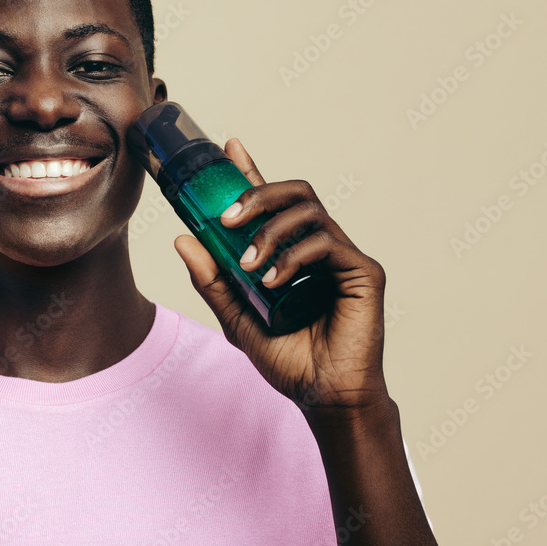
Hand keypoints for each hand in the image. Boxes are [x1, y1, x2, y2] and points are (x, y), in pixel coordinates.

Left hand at [173, 138, 389, 413]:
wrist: (322, 397)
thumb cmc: (287, 358)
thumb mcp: (236, 317)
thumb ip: (211, 279)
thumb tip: (182, 239)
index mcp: (291, 251)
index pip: (272, 202)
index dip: (252, 171)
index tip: (228, 148)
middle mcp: (318, 246)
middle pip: (295, 192)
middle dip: (258, 193)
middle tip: (227, 216)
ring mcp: (343, 256)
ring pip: (309, 211)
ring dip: (270, 230)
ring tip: (248, 264)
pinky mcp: (363, 272)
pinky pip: (326, 243)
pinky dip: (293, 256)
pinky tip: (272, 280)